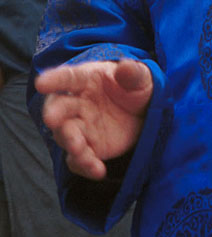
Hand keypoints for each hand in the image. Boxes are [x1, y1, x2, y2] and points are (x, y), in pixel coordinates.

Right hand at [36, 59, 152, 180]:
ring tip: (78, 149)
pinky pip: (79, 159)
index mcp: (87, 79)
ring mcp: (81, 126)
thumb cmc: (136, 88)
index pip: (68, 77)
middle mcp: (77, 103)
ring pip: (66, 136)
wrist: (145, 112)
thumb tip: (125, 67)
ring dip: (70, 142)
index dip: (54, 79)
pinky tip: (98, 170)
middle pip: (59, 108)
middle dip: (54, 114)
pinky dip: (85, 166)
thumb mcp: (141, 77)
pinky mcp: (88, 147)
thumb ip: (133, 73)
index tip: (41, 83)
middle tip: (52, 119)